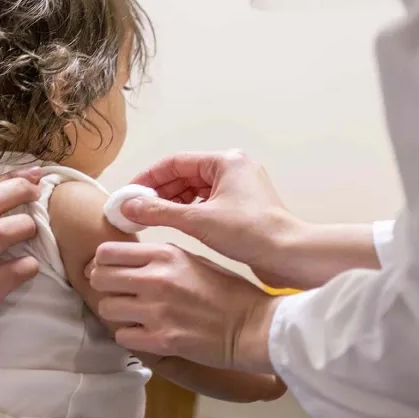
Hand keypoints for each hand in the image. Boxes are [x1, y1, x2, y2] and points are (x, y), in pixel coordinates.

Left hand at [88, 241, 278, 372]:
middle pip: (99, 278)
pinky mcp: (162, 340)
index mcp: (164, 254)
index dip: (102, 262)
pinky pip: (122, 337)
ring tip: (133, 315)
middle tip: (116, 294)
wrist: (253, 325)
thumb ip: (158, 258)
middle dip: (103, 286)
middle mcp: (156, 279)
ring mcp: (157, 311)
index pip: (106, 252)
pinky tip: (145, 333)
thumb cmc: (227, 290)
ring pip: (106, 309)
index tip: (109, 270)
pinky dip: (130, 336)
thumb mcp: (192, 260)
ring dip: (116, 313)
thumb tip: (124, 261)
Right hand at [126, 151, 305, 287]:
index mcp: (226, 161)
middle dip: (160, 192)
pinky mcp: (244, 207)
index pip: (176, 162)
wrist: (289, 256)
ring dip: (173, 202)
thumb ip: (159, 212)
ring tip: (151, 219)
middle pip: (185, 175)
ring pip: (196, 190)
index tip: (130, 193)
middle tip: (136, 209)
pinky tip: (176, 224)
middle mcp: (234, 169)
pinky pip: (208, 202)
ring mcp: (240, 188)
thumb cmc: (250, 233)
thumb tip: (129, 206)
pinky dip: (190, 211)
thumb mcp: (198, 221)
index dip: (149, 177)